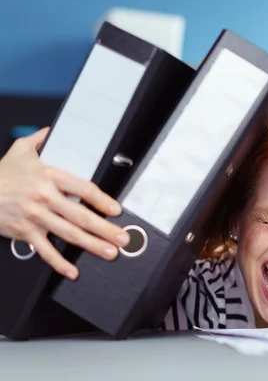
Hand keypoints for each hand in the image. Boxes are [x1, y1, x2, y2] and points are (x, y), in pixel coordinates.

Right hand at [0, 128, 129, 279]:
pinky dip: (59, 263)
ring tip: (109, 253)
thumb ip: (41, 139)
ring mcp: (36, 217)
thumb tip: (54, 130)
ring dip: (92, 245)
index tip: (116, 210)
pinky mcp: (25, 233)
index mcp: (49, 175)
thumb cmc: (1, 173)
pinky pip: (45, 251)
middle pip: (81, 216)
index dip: (102, 201)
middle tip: (122, 238)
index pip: (83, 189)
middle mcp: (45, 198)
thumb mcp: (21, 150)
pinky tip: (72, 271)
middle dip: (105, 229)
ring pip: (69, 234)